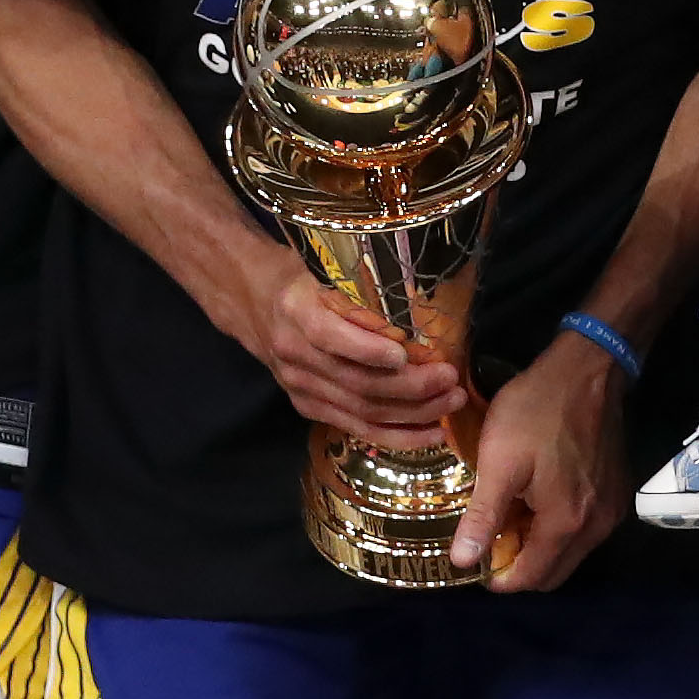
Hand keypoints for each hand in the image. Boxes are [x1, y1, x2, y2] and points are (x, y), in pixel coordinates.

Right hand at [240, 249, 464, 444]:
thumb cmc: (299, 275)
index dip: (366, 350)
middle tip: (449, 378)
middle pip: (355, 382)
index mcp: (296, 309)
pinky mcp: (306, 405)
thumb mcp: (321, 265)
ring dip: (411, 414)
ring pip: (360, 410)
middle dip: (409, 387)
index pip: (329, 336)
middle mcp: (294, 353)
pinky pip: (356, 427)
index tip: (404, 354)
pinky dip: (396, 434)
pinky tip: (430, 432)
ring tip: (450, 403)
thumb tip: (423, 291)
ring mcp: (298, 385)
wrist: (247, 298)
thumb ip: (357, 284)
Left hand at [453, 337, 624, 589]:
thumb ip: (483, 515)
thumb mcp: (498, 460)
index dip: (498, 578)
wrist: (588, 369)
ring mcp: (612, 511)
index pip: (530, 578)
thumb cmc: (536, 411)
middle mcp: (597, 528)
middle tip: (490, 540)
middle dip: (520, 567)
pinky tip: (538, 501)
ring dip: (539, 548)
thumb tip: (462, 562)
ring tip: (510, 518)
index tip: (473, 560)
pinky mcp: (618, 493)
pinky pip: (585, 532)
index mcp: (566, 524)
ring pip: (570, 554)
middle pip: (553, 574)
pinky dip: (560, 530)